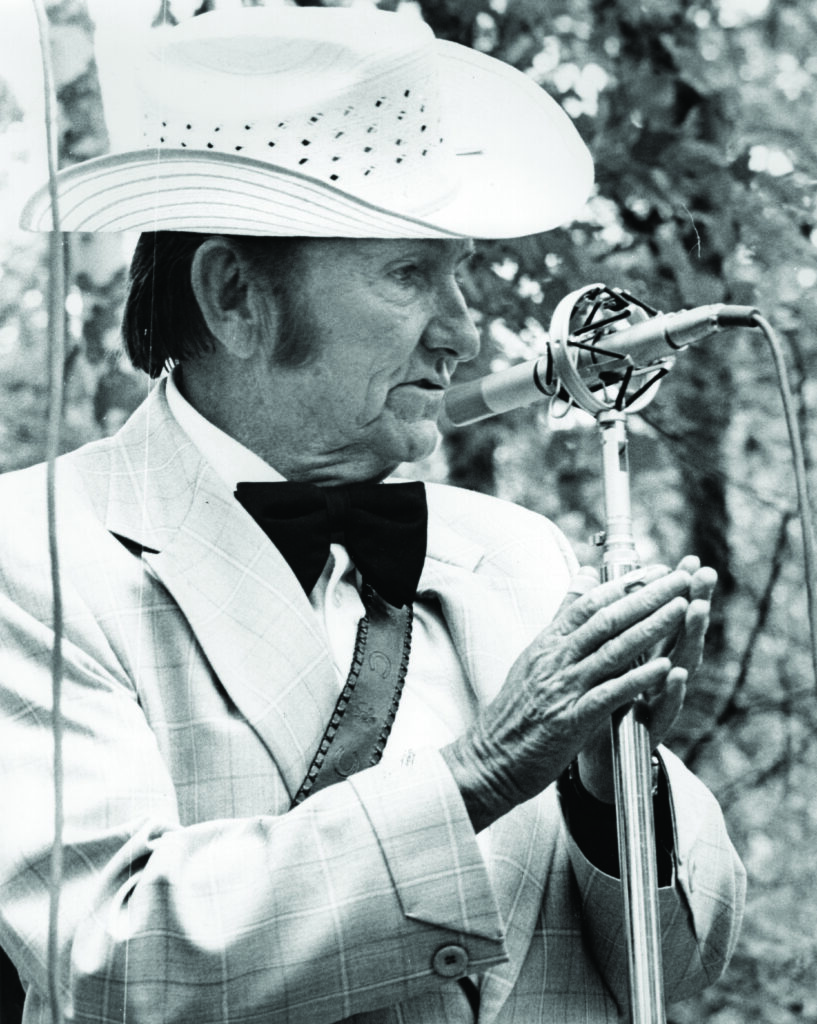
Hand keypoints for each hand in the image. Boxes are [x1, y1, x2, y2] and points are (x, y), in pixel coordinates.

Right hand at [442, 562, 698, 830]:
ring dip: (651, 627)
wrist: (489, 759)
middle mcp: (555, 659)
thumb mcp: (535, 655)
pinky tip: (665, 667)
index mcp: (548, 643)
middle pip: (607, 619)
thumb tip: (586, 573)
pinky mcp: (570, 720)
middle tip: (681, 578)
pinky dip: (638, 678)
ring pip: (613, 650)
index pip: (590, 604)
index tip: (657, 570)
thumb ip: (564, 615)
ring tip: (682, 608)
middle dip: (648, 596)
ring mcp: (563, 688)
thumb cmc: (515, 711)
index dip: (626, 584)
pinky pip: (610, 694)